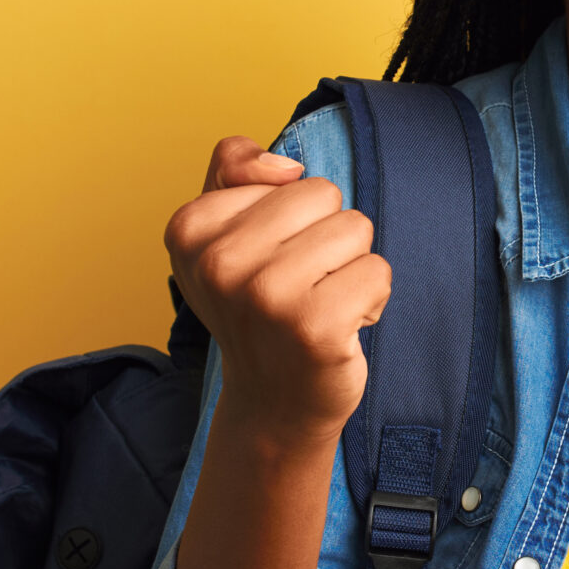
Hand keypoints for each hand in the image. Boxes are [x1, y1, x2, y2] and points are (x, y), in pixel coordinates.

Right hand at [165, 136, 390, 449]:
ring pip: (355, 228)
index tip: (266, 263)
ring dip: (350, 266)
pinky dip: (371, 299)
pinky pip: (377, 270)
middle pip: (323, 194)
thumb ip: (233, 166)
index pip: (285, 176)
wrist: (272, 401)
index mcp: (190, 230)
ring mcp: (266, 296)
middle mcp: (220, 263)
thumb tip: (284, 168)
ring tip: (320, 304)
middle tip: (300, 285)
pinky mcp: (315, 327)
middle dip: (325, 235)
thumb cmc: (258, 305)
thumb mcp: (224, 228)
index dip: (290, 217)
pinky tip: (340, 329)